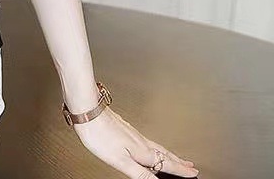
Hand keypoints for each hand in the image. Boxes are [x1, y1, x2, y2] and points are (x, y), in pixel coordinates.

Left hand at [72, 105, 198, 177]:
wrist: (87, 109)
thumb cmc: (99, 134)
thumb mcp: (121, 160)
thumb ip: (140, 173)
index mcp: (142, 150)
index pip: (166, 163)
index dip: (180, 170)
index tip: (193, 173)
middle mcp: (140, 140)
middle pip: (164, 153)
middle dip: (178, 161)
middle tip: (190, 166)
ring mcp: (132, 132)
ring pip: (155, 145)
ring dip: (168, 153)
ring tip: (176, 157)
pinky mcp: (124, 127)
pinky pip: (145, 139)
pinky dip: (154, 145)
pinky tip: (148, 144)